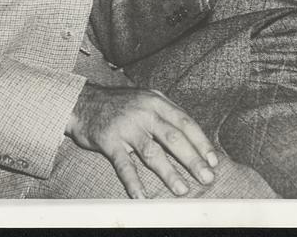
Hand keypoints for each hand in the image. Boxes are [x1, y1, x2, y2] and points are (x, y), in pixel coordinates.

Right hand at [65, 83, 218, 198]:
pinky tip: (141, 197)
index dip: (201, 142)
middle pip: (174, 138)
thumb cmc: (119, 104)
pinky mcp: (110, 141)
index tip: (213, 160)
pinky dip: (133, 182)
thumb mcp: (145, 99)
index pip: (185, 122)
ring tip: (182, 190)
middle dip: (193, 160)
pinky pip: (124, 165)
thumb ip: (166, 113)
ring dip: (169, 173)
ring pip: (153, 153)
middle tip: (206, 178)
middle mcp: (144, 112)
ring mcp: (127, 127)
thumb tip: (191, 136)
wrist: (83, 101)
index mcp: (156, 101)